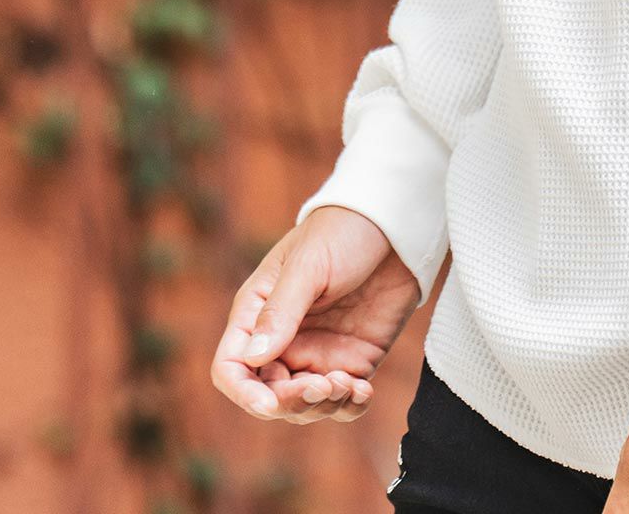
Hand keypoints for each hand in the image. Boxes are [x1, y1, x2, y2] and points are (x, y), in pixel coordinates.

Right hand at [210, 205, 423, 422]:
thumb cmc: (343, 232)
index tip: (269, 403)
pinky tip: (363, 391)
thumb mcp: (309, 264)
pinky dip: (350, 405)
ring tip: (347, 383)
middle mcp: (284, 340)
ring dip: (323, 405)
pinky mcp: (354, 358)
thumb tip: (253, 359)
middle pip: (269, 395)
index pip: (233, 367)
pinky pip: (344, 399)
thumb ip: (282, 310)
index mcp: (258, 313)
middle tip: (322, 386)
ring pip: (306, 405)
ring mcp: (319, 352)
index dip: (244, 393)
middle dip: (292, 402)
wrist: (396, 222)